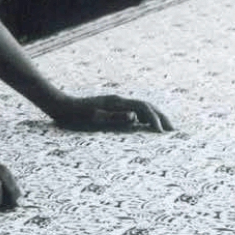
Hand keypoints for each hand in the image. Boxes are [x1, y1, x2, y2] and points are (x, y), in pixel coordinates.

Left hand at [47, 94, 172, 132]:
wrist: (60, 106)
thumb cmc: (76, 115)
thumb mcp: (94, 117)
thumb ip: (115, 117)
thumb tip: (135, 116)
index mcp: (117, 102)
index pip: (143, 107)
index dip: (156, 119)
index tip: (163, 134)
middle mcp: (118, 100)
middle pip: (146, 105)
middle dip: (161, 117)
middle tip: (173, 131)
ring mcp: (114, 103)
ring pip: (141, 107)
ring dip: (154, 117)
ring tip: (163, 130)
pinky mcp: (110, 107)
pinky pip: (132, 111)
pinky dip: (144, 117)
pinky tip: (144, 127)